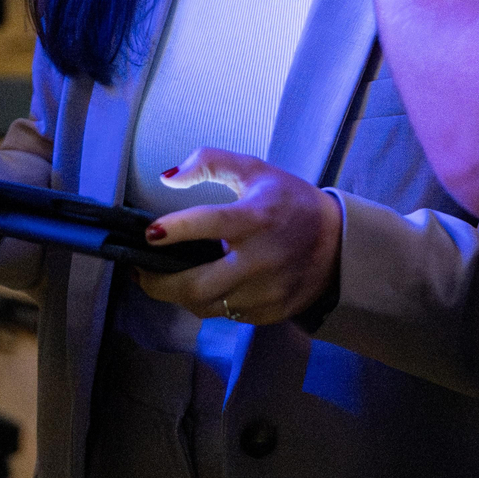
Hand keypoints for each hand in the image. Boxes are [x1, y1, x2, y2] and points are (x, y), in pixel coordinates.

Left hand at [135, 150, 341, 326]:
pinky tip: (201, 288)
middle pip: (196, 284)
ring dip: (178, 295)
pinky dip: (207, 303)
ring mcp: (265, 292)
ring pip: (205, 306)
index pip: (208, 224)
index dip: (174, 230)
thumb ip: (211, 162)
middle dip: (157, 282)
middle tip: (140, 272)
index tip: (149, 234)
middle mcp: (260, 260)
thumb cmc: (290, 202)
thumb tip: (170, 178)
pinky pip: (224, 315)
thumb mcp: (254, 170)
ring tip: (164, 280)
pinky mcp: (269, 312)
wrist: (338, 244)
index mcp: (256, 218)